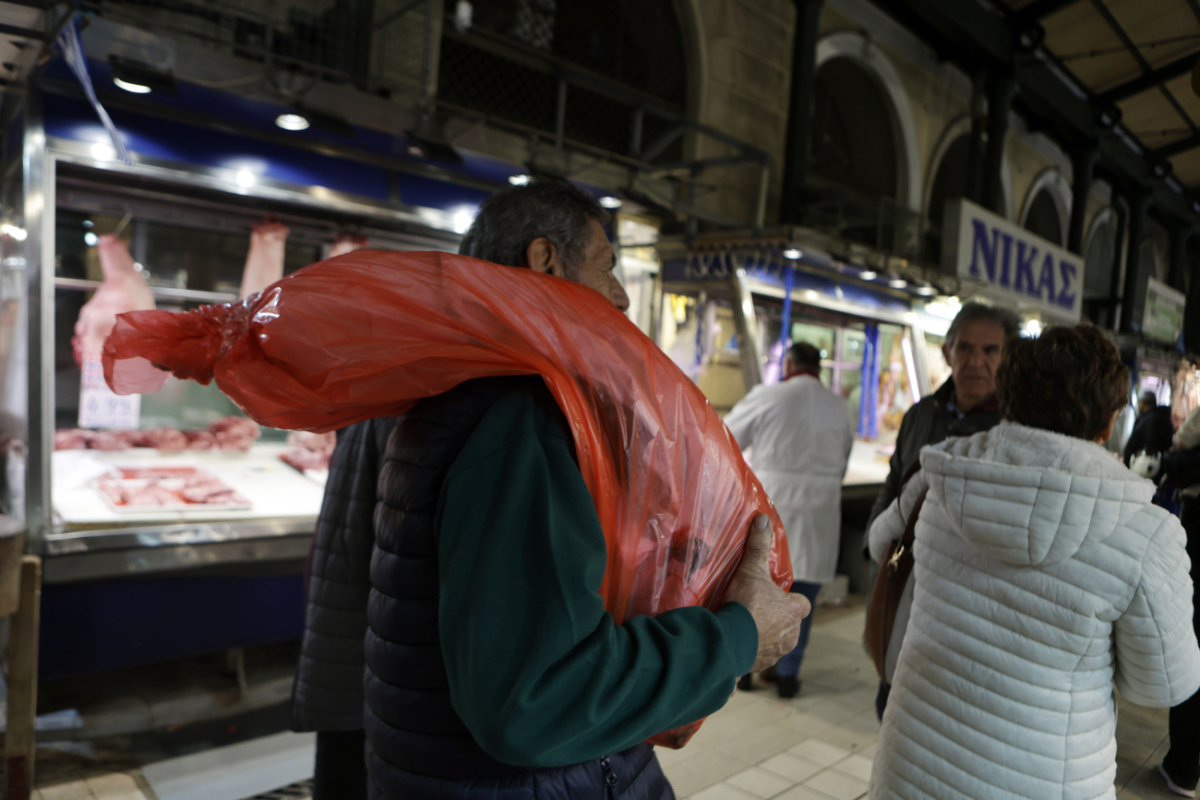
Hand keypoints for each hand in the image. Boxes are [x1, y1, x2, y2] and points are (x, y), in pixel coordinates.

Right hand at [724, 514, 809, 671]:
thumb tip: (763, 519)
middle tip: (756, 610)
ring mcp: (777, 652)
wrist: (730, 640)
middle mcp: (792, 635)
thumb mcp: (751, 570)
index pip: (803, 605)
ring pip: (777, 642)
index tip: (776, 596)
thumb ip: (759, 546)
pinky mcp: (761, 665)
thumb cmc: (746, 604)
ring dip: (765, 636)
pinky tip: (738, 644)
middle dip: (777, 619)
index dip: (791, 601)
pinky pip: (760, 657)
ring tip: (745, 627)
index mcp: (795, 612)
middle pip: (790, 625)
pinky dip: (753, 652)